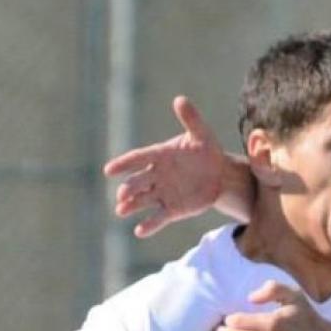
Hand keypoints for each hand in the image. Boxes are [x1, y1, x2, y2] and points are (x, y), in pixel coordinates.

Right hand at [104, 96, 223, 237]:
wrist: (221, 175)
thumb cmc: (207, 151)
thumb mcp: (202, 134)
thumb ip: (191, 119)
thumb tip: (180, 99)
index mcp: (159, 156)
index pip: (137, 158)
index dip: (124, 164)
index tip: (109, 170)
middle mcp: (156, 175)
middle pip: (137, 182)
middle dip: (128, 188)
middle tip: (122, 195)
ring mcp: (162, 193)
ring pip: (142, 200)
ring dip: (131, 206)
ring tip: (121, 211)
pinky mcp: (172, 209)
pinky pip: (158, 218)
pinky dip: (149, 225)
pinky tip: (140, 231)